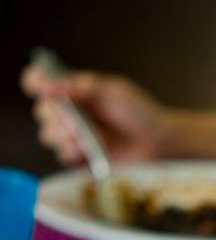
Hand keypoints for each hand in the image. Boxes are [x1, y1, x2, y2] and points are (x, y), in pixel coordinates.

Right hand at [19, 66, 169, 164]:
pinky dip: (76, 152)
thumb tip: (48, 83)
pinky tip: (91, 150)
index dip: (34, 82)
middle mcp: (67, 112)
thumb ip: (81, 85)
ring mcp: (71, 135)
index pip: (39, 82)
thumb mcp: (113, 91)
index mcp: (72, 90)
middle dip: (55, 116)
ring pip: (49, 136)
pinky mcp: (79, 157)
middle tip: (73, 121)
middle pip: (42, 112)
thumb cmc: (139, 112)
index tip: (38, 85)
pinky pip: (64, 156)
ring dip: (65, 136)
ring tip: (86, 136)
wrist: (158, 142)